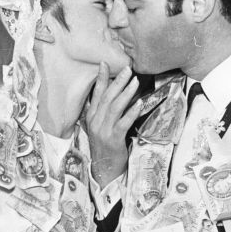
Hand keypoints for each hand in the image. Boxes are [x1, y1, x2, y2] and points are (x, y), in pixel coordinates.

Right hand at [86, 63, 141, 187]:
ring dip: (126, 93)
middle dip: (118, 82)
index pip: (96, 93)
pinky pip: (123, 123)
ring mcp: (103, 130)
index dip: (101, 78)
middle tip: (128, 69)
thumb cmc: (106, 145)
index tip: (105, 63)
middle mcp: (95, 121)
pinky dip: (131, 112)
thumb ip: (104, 110)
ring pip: (114, 108)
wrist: (104, 168)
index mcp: (91, 116)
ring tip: (135, 82)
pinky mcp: (113, 139)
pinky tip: (139, 104)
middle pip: (107, 97)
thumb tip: (115, 91)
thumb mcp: (101, 125)